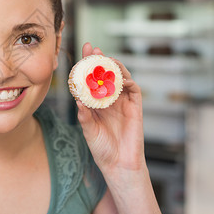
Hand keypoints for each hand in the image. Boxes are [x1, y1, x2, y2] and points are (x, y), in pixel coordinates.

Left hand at [76, 43, 143, 173]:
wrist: (119, 164)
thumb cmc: (102, 148)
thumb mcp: (89, 130)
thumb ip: (84, 116)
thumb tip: (78, 101)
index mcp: (95, 102)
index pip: (90, 79)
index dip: (86, 65)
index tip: (82, 51)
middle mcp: (109, 99)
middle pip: (106, 74)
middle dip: (100, 60)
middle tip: (93, 49)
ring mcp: (123, 102)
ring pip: (120, 77)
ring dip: (114, 66)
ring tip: (106, 59)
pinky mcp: (135, 107)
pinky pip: (134, 90)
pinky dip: (128, 81)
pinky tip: (121, 78)